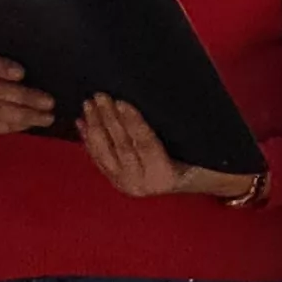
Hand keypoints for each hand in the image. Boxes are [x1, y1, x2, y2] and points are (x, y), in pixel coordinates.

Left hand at [78, 95, 252, 200]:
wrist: (193, 183)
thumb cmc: (200, 162)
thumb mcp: (197, 148)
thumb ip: (180, 131)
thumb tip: (167, 98)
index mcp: (164, 176)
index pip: (146, 144)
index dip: (133, 122)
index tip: (122, 102)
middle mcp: (141, 184)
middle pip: (123, 146)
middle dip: (109, 119)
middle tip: (101, 96)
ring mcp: (125, 184)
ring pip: (106, 153)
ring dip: (95, 126)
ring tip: (89, 104)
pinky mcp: (114, 181)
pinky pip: (98, 159)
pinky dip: (88, 140)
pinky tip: (82, 122)